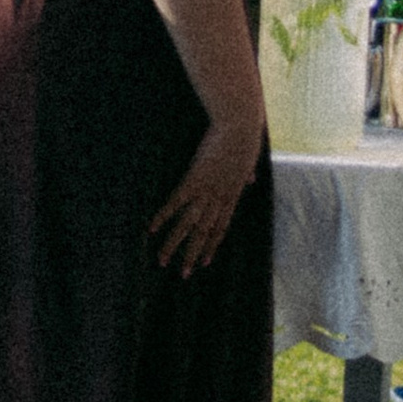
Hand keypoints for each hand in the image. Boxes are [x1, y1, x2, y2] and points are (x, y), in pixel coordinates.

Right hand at [153, 102, 263, 277]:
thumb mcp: (248, 161)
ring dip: (174, 244)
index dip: (211, 246)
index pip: (220, 228)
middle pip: (203, 233)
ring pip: (188, 225)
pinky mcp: (193, 179)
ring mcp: (206, 191)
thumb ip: (246, 174)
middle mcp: (219, 199)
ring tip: (161, 260)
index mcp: (232, 195)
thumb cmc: (244, 140)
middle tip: (183, 274)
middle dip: (192, 255)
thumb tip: (251, 179)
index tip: (204, 263)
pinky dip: (163, 217)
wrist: (240, 127)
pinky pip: (175, 204)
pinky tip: (151, 230)